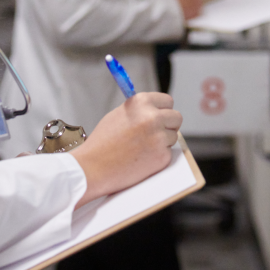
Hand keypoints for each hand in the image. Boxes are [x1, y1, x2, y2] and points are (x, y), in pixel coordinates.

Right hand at [69, 92, 182, 206]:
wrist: (93, 167)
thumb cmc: (102, 142)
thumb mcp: (119, 114)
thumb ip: (140, 110)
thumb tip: (156, 110)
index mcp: (142, 102)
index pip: (168, 101)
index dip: (163, 110)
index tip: (159, 116)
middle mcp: (153, 117)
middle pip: (176, 118)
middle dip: (168, 125)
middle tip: (155, 133)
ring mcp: (159, 137)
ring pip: (173, 137)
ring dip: (163, 142)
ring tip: (141, 148)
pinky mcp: (162, 157)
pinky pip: (167, 153)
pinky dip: (158, 157)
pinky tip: (141, 159)